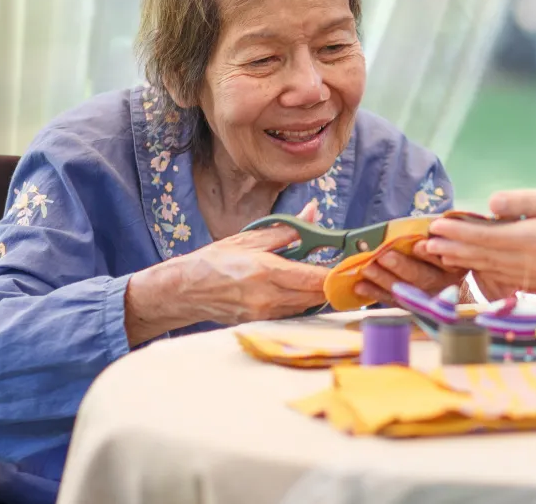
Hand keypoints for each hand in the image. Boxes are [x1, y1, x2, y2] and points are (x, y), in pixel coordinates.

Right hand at [125, 203, 328, 345]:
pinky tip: (303, 290)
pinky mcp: (261, 322)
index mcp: (265, 271)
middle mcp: (267, 296)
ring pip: (306, 306)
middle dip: (333, 284)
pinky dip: (303, 302)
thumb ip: (286, 229)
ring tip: (326, 278)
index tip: (350, 266)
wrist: (184, 290)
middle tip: (344, 271)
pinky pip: (292, 313)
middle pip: (315, 296)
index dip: (336, 274)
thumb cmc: (214, 261)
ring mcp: (264, 313)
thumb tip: (313, 212)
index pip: (313, 278)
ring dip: (319, 294)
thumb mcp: (249, 239)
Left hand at [354, 239, 466, 305]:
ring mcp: (425, 299)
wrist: (448, 290)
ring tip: (366, 268)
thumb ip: (438, 236)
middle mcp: (441, 284)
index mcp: (453, 266)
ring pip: (403, 290)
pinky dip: (374, 293)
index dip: (431, 255)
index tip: (418, 245)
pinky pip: (391, 300)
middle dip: (401, 266)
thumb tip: (425, 223)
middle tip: (384, 256)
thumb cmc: (442, 257)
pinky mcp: (410, 307)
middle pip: (422, 277)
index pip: (443, 261)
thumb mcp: (447, 245)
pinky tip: (360, 286)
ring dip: (382, 279)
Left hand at [422, 186, 535, 291]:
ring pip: (493, 269)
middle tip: (426, 241)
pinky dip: (486, 270)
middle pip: (484, 257)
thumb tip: (490, 203)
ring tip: (441, 254)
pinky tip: (475, 265)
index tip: (436, 224)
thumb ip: (526, 201)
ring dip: (465, 261)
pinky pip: (508, 277)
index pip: (487, 237)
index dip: (459, 231)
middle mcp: (534, 265)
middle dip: (453, 248)